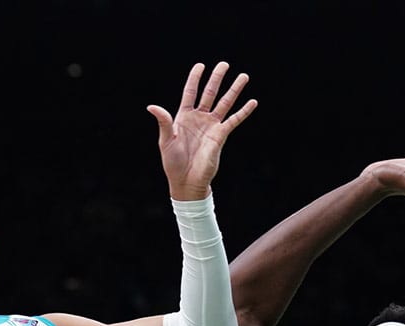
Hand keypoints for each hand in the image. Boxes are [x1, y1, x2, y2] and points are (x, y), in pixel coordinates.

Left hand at [148, 62, 257, 200]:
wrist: (187, 181)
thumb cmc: (173, 163)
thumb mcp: (166, 141)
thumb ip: (163, 122)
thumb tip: (151, 106)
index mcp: (183, 117)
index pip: (190, 92)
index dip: (195, 78)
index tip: (200, 65)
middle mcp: (199, 118)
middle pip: (209, 93)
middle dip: (217, 78)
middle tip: (224, 64)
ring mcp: (211, 126)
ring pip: (224, 103)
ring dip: (234, 90)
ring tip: (244, 76)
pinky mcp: (221, 136)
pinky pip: (234, 120)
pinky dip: (244, 111)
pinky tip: (252, 102)